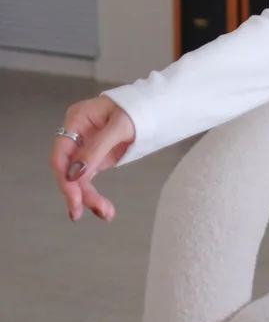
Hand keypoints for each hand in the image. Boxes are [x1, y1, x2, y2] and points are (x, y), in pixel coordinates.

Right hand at [49, 96, 135, 223]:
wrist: (154, 107)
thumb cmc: (136, 109)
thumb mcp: (119, 126)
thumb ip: (97, 148)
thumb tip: (74, 173)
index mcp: (76, 120)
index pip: (61, 153)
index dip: (65, 178)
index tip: (75, 198)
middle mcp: (76, 136)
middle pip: (68, 169)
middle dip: (79, 192)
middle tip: (93, 211)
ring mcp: (84, 148)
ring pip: (78, 178)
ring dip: (89, 198)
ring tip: (106, 214)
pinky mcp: (95, 159)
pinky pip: (88, 179)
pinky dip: (94, 195)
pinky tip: (103, 209)